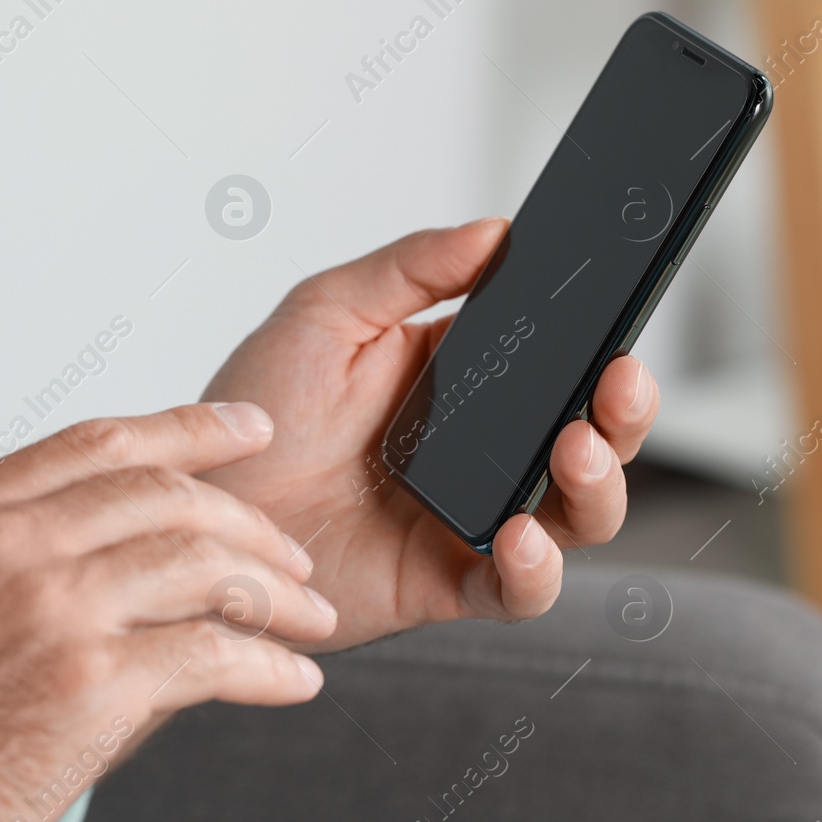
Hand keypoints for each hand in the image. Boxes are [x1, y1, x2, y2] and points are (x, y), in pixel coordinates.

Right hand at [0, 403, 331, 821]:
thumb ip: (1, 561)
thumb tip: (118, 555)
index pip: (102, 443)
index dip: (192, 429)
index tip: (250, 429)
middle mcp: (3, 543)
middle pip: (170, 496)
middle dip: (251, 523)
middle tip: (294, 561)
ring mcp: (48, 607)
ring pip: (206, 563)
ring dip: (277, 594)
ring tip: (311, 620)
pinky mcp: (86, 686)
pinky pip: (217, 652)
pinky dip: (272, 666)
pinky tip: (294, 680)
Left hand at [202, 217, 659, 649]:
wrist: (196, 511)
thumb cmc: (253, 414)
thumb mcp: (325, 314)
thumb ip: (409, 269)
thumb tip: (496, 230)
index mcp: (465, 384)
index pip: (561, 367)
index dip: (602, 350)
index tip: (620, 325)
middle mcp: (481, 455)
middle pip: (591, 442)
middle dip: (625, 416)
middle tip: (620, 385)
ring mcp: (471, 522)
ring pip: (576, 518)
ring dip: (597, 487)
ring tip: (576, 449)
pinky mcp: (445, 585)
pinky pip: (518, 591)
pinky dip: (537, 572)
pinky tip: (520, 537)